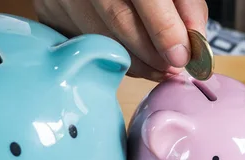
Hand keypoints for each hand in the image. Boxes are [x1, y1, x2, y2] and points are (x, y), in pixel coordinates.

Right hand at [33, 0, 208, 81]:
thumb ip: (185, 3)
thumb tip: (195, 41)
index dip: (164, 30)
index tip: (182, 56)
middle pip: (118, 21)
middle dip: (151, 53)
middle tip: (172, 68)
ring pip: (100, 39)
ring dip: (133, 61)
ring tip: (156, 66)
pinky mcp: (49, 11)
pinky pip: (82, 45)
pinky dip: (109, 57)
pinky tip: (128, 55)